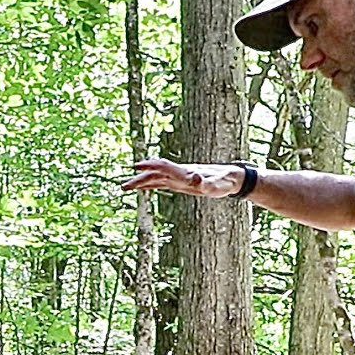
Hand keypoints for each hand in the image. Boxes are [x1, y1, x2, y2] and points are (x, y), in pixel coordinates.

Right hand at [122, 158, 245, 197]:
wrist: (230, 178)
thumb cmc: (223, 182)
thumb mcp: (216, 185)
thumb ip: (205, 183)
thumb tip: (195, 179)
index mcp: (185, 172)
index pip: (164, 167)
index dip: (150, 166)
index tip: (136, 167)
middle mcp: (179, 173)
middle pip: (155, 173)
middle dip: (140, 178)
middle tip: (124, 186)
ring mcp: (178, 177)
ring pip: (156, 178)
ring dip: (141, 182)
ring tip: (125, 187)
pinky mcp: (180, 183)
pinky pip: (161, 183)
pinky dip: (150, 184)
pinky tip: (142, 187)